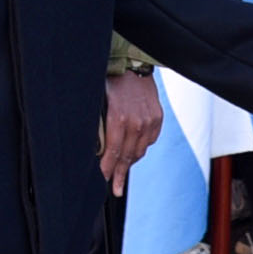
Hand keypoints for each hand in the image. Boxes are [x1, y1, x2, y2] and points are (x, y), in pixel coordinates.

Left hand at [99, 68, 161, 190]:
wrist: (132, 64)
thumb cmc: (111, 81)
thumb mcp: (98, 103)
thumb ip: (99, 127)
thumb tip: (95, 149)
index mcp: (119, 119)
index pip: (113, 153)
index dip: (107, 170)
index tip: (102, 181)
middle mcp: (136, 123)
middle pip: (127, 157)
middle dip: (118, 174)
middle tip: (114, 189)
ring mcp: (149, 121)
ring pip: (140, 151)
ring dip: (130, 163)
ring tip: (121, 172)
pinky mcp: (157, 118)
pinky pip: (149, 140)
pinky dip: (141, 147)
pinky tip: (133, 150)